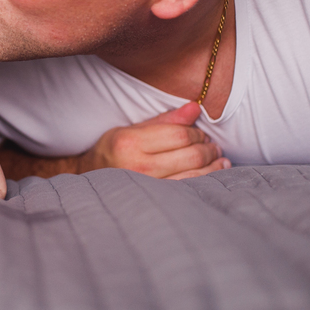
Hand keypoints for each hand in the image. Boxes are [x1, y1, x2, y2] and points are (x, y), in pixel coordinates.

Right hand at [89, 102, 229, 178]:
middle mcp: (138, 167)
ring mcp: (148, 188)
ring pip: (195, 175)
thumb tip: (195, 108)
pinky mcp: (157, 201)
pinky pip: (189, 190)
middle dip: (208, 148)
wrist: (91, 179)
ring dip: (213, 165)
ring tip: (218, 158)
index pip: (178, 135)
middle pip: (190, 155)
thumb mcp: (132, 129)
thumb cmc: (114, 150)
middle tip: (212, 145)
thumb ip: (165, 120)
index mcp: (130, 143)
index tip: (201, 133)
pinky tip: (214, 172)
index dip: (197, 133)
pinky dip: (207, 180)